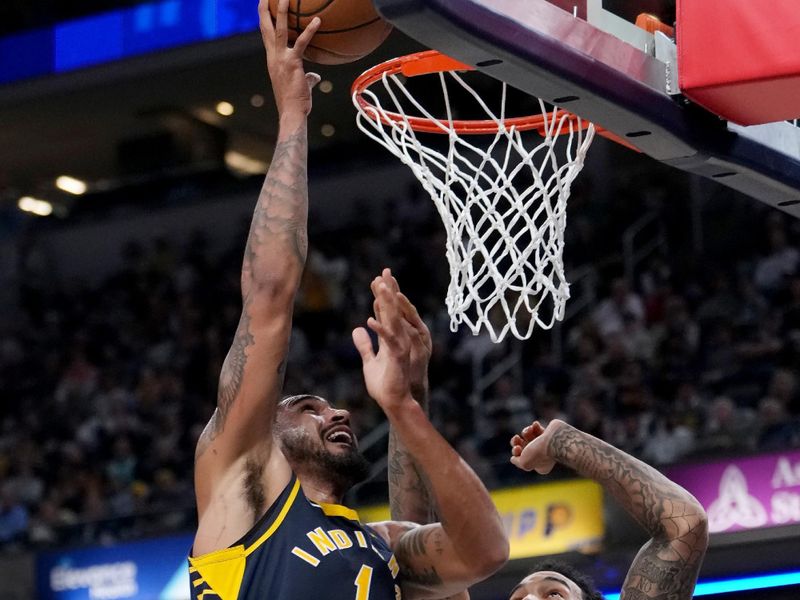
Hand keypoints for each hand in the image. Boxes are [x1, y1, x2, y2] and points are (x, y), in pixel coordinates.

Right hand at [258, 0, 320, 116]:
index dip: (264, 20)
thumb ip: (307, 78)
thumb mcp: (301, 86)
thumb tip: (315, 76)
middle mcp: (273, 57)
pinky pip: (302, 43)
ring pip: (280, 30)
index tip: (263, 6)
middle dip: (265, 10)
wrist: (292, 113)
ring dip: (281, 12)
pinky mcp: (293, 63)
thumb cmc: (295, 103)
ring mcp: (281, 59)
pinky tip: (317, 20)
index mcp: (273, 60)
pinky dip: (310, 31)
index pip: (266, 35)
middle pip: (266, 28)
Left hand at [353, 280, 412, 413]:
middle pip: (391, 310)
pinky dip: (380, 330)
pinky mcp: (397, 356)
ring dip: (386, 303)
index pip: (386, 312)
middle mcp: (397, 338)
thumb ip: (364, 345)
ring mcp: (399, 346)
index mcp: (391, 338)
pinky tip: (369, 320)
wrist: (394, 402)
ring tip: (380, 286)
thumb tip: (357, 329)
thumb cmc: (384, 384)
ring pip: (393, 319)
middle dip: (387, 291)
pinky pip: (388, 340)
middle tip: (384, 272)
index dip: (382, 296)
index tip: (378, 278)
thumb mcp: (369, 361)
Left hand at [509, 420, 563, 473]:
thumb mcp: (524, 463)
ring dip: (526, 431)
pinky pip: (537, 429)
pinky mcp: (549, 434)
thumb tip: (513, 459)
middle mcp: (542, 456)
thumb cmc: (540, 452)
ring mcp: (545, 445)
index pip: (521, 459)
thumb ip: (517, 462)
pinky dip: (534, 426)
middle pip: (523, 448)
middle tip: (517, 437)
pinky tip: (535, 425)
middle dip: (517, 441)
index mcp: (538, 465)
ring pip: (529, 437)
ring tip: (529, 429)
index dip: (516, 452)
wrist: (556, 438)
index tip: (517, 448)